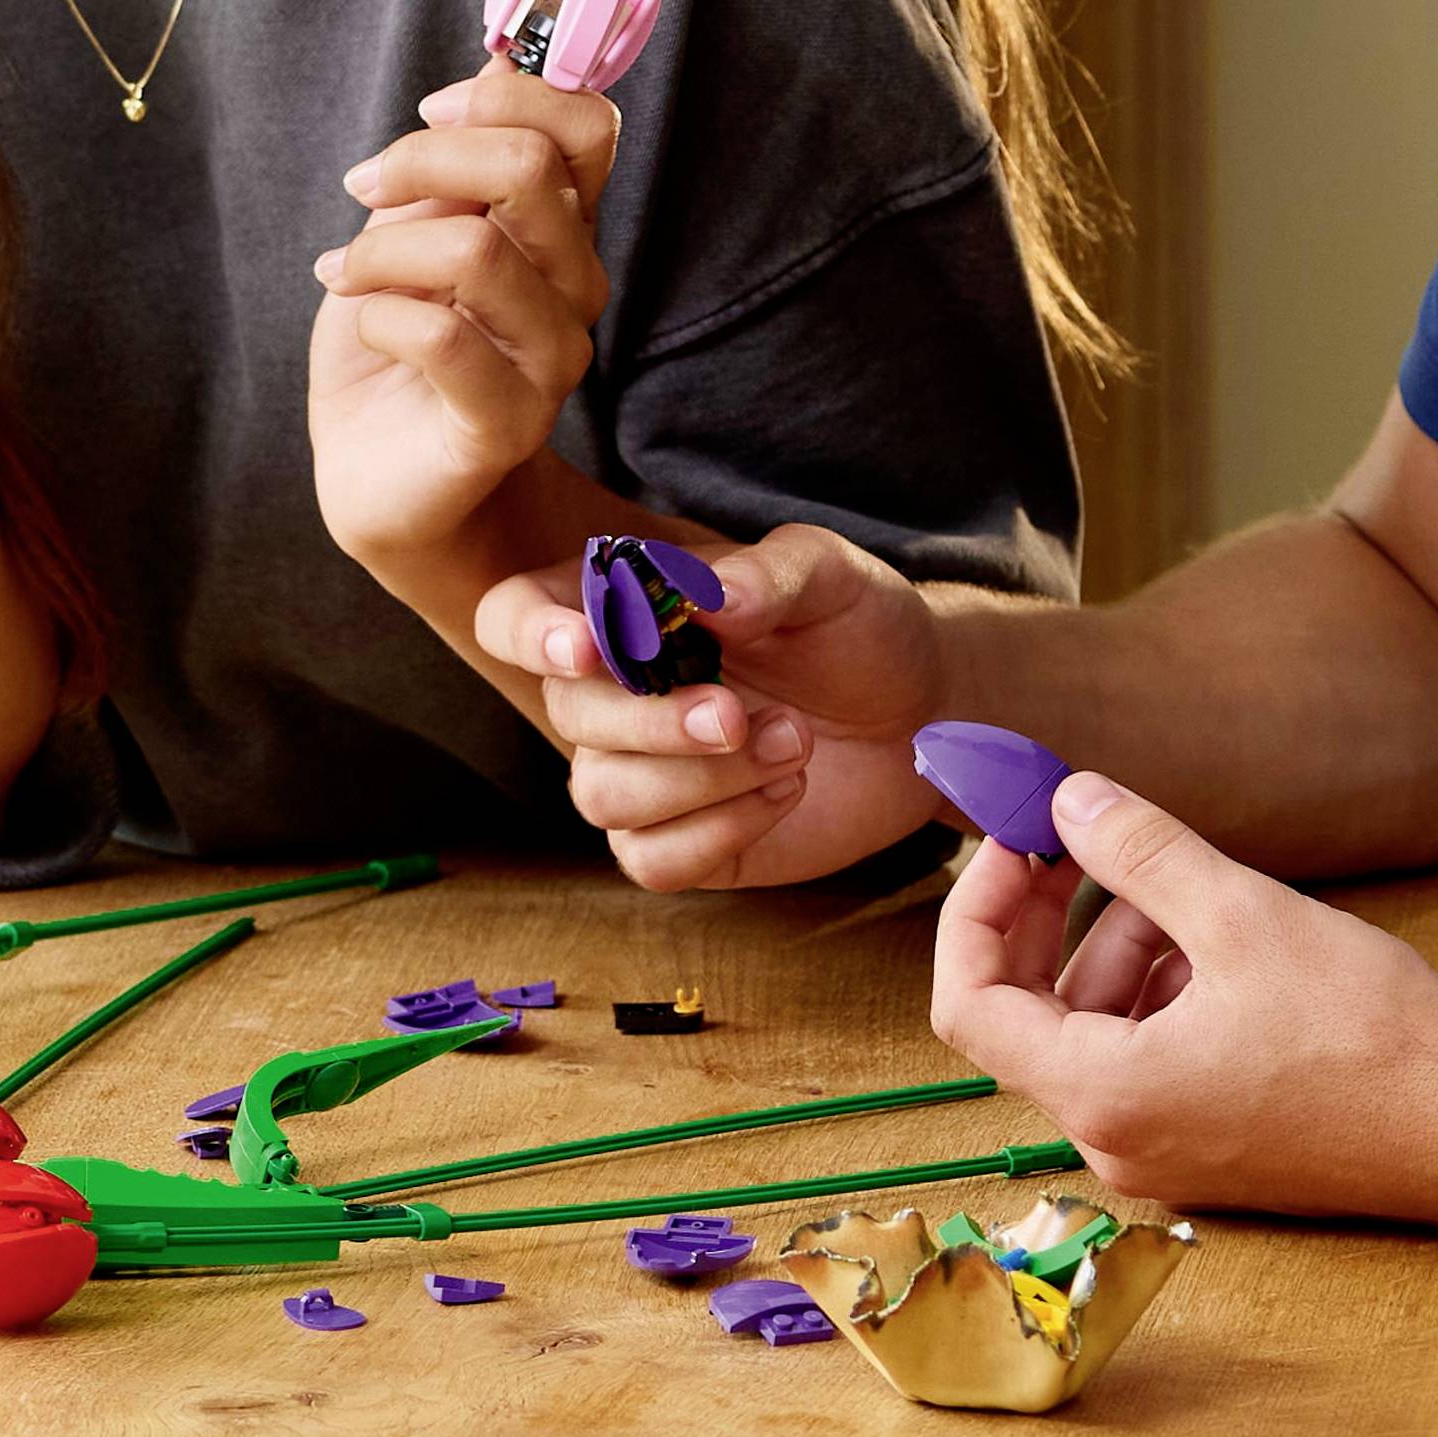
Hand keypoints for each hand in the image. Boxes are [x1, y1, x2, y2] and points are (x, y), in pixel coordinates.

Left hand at [307, 60, 614, 561]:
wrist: (373, 468)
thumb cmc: (393, 340)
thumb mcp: (411, 228)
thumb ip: (455, 157)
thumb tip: (497, 54)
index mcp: (562, 228)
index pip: (587, 126)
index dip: (509, 92)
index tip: (431, 109)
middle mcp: (575, 286)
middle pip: (532, 168)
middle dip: (424, 157)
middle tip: (362, 186)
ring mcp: (552, 358)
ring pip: (477, 249)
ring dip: (380, 249)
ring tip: (343, 272)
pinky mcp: (509, 422)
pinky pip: (443, 337)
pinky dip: (378, 315)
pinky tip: (361, 323)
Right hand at [473, 524, 946, 887]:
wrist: (921, 713)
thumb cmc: (857, 626)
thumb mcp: (826, 575)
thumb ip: (764, 576)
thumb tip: (707, 597)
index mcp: (619, 606)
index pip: (516, 614)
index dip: (531, 633)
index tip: (588, 646)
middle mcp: (611, 691)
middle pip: (565, 714)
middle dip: (651, 724)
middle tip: (740, 715)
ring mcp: (640, 772)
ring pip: (603, 796)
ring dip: (700, 779)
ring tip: (794, 743)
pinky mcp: (681, 842)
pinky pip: (651, 861)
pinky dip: (718, 834)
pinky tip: (784, 792)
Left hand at [929, 770, 1437, 1221]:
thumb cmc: (1373, 1038)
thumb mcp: (1240, 914)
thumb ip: (1138, 851)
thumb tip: (1067, 799)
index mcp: (1105, 1097)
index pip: (967, 1004)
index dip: (974, 908)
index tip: (1011, 840)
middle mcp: (1116, 1142)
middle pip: (1023, 1014)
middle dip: (1041, 917)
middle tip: (1071, 839)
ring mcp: (1164, 1154)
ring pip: (1092, 1029)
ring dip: (1113, 947)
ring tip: (1181, 890)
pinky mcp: (1210, 1150)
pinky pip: (1143, 1058)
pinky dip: (1156, 991)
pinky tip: (1216, 943)